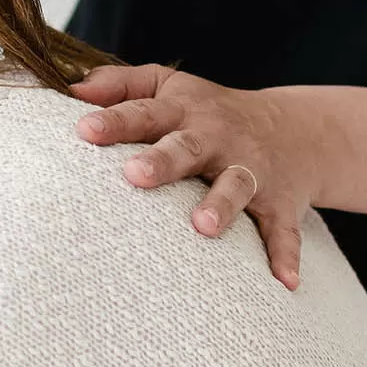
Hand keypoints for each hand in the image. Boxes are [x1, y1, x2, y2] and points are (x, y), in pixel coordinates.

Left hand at [72, 63, 316, 290]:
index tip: (83, 131)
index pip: (144, 113)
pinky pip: (283, 231)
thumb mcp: (167, 84)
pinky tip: (284, 283)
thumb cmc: (208, 110)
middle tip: (135, 175)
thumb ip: (120, 85)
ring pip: (236, 187)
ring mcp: (250, 171)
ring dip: (222, 207)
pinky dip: (285, 256)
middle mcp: (217, 139)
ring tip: (203, 227)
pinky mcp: (279, 203)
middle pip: (186, 148)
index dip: (115, 121)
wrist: (294, 129)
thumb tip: (72, 90)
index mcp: (183, 111)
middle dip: (163, 161)